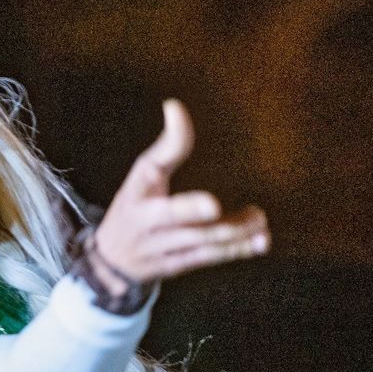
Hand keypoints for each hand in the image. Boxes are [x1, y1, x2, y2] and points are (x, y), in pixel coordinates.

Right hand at [90, 100, 269, 284]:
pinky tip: (260, 241)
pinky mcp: (179, 265)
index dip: (169, 148)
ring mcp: (162, 247)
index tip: (182, 133)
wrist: (112, 261)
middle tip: (214, 207)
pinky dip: (236, 250)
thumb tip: (175, 106)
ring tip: (258, 219)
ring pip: (199, 240)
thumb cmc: (135, 205)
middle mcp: (146, 221)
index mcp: (136, 190)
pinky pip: (209, 257)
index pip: (149, 168)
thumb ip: (167, 146)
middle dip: (191, 211)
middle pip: (172, 216)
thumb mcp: (142, 174)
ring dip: (232, 230)